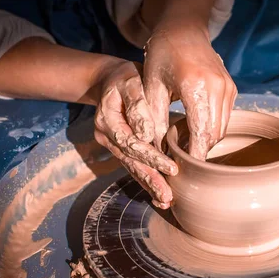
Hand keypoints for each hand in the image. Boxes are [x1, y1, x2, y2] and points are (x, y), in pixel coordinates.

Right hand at [93, 60, 177, 208]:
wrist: (109, 78)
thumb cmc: (123, 77)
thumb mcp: (129, 81)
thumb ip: (137, 104)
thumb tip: (147, 133)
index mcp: (108, 120)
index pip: (131, 144)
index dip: (151, 157)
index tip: (171, 167)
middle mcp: (107, 136)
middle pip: (130, 161)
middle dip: (150, 179)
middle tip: (168, 196)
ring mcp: (112, 143)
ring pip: (132, 167)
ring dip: (149, 184)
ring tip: (165, 200)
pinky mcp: (121, 147)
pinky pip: (133, 165)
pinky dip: (146, 178)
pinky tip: (158, 193)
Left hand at [143, 21, 237, 159]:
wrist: (184, 29)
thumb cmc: (162, 55)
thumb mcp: (151, 87)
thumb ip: (155, 120)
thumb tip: (157, 150)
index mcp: (196, 86)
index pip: (201, 133)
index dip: (194, 155)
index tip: (182, 168)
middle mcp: (218, 88)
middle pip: (214, 135)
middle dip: (199, 151)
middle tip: (179, 159)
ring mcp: (228, 88)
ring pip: (221, 129)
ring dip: (205, 141)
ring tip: (184, 145)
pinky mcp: (231, 89)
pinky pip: (224, 118)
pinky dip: (211, 128)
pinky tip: (194, 129)